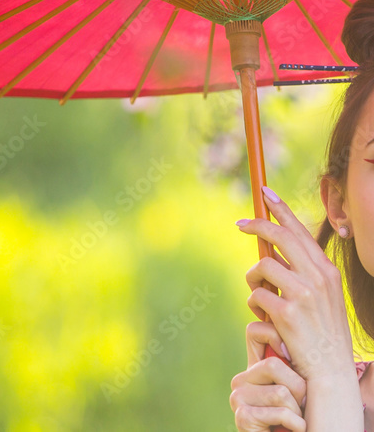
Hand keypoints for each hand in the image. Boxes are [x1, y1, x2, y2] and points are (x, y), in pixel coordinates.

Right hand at [230, 320, 306, 430]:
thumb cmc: (299, 416)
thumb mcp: (296, 384)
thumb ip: (290, 361)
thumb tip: (295, 324)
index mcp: (250, 368)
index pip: (256, 331)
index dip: (278, 337)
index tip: (292, 357)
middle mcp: (239, 380)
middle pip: (273, 365)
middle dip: (298, 388)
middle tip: (301, 404)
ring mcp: (237, 398)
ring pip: (281, 392)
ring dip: (298, 411)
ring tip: (296, 420)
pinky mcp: (242, 417)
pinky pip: (281, 412)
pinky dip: (296, 424)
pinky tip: (293, 429)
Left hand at [239, 186, 354, 382]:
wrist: (327, 372)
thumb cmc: (318, 334)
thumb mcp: (319, 298)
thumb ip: (300, 274)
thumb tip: (270, 253)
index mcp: (327, 272)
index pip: (301, 232)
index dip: (281, 210)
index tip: (265, 193)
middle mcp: (318, 278)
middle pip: (279, 238)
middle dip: (256, 226)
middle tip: (239, 223)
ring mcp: (303, 295)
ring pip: (262, 267)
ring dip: (254, 280)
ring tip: (261, 299)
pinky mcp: (287, 313)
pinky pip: (256, 295)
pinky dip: (255, 305)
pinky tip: (266, 319)